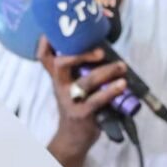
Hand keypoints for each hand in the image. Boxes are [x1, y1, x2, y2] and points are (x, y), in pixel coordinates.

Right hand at [40, 39, 127, 166]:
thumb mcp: (73, 86)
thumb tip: (106, 50)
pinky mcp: (81, 114)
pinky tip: (121, 85)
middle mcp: (60, 86)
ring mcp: (69, 100)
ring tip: (122, 67)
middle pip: (60, 64)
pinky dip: (111, 91)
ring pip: (85, 81)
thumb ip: (81, 70)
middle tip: (101, 52)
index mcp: (58, 77)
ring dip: (106, 72)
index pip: (44, 56)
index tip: (56, 29)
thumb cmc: (78, 106)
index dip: (46, 42)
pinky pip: (96, 100)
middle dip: (80, 54)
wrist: (73, 138)